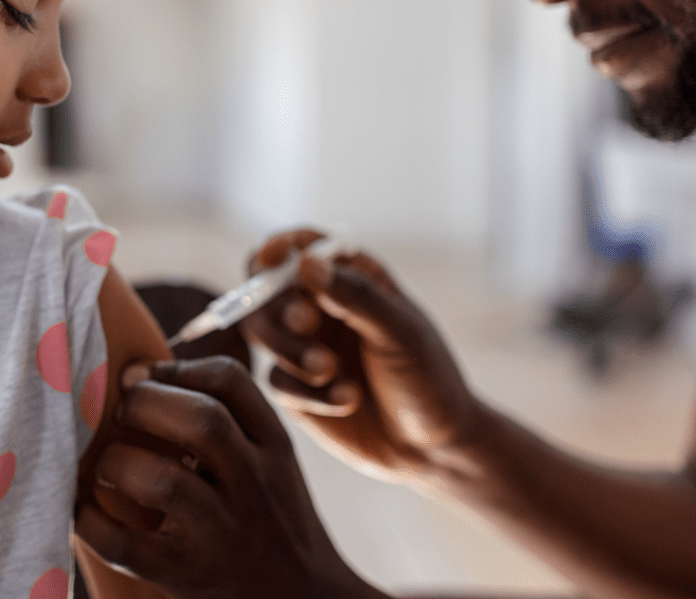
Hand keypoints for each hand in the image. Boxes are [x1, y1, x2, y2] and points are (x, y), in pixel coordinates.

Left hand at [74, 357, 376, 598]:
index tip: (146, 374)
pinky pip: (127, 547)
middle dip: (145, 403)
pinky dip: (90, 522)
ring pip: (166, 482)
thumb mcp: (273, 461)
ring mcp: (222, 534)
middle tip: (119, 410)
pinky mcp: (189, 576)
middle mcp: (254, 486)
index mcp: (274, 448)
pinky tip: (78, 507)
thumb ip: (229, 418)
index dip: (179, 367)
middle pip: (202, 421)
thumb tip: (139, 372)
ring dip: (119, 462)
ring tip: (106, 465)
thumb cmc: (272, 518)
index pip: (231, 382)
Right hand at [239, 230, 480, 482]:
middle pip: (266, 289)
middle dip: (280, 306)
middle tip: (306, 322)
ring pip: (261, 333)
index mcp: (349, 277)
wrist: (433, 448)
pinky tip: (349, 400)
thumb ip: (355, 295)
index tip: (272, 258)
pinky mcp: (296, 390)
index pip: (300, 247)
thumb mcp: (400, 331)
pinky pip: (278, 381)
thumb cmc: (427, 377)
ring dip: (289, 349)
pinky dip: (310, 391)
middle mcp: (320, 307)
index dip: (279, 247)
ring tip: (330, 370)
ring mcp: (303, 348)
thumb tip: (306, 261)